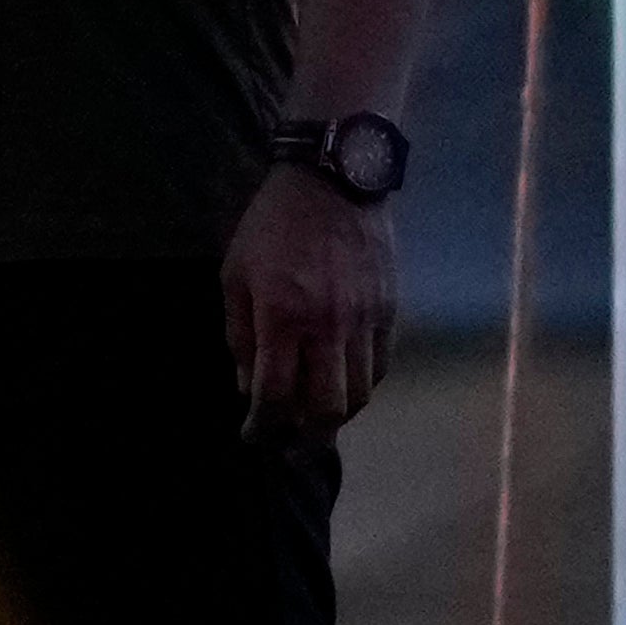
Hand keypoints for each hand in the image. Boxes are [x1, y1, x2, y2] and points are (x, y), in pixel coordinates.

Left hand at [224, 163, 396, 438]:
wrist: (334, 183)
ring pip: (361, 393)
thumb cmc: (272, 228)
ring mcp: (366, 321)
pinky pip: (380, 366)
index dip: (262, 426)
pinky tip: (341, 383)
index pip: (275, 394)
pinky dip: (360, 385)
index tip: (252, 436)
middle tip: (289, 441)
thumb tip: (249, 388)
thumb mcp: (235, 276)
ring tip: (314, 418)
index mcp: (283, 317)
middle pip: (328, 408)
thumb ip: (240, 336)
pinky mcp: (390, 311)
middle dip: (306, 437)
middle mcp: (329, 326)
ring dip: (336, 416)